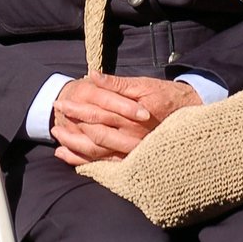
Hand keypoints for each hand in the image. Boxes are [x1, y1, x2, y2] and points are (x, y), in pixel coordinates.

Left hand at [51, 72, 201, 166]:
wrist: (190, 113)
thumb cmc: (164, 95)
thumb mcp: (142, 84)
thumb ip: (116, 83)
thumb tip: (92, 76)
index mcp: (132, 115)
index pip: (98, 113)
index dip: (77, 109)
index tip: (60, 103)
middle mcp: (133, 136)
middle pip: (95, 136)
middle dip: (71, 132)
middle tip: (53, 126)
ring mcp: (134, 150)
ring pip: (99, 155)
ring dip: (76, 150)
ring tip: (58, 143)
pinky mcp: (134, 159)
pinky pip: (108, 166)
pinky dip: (88, 164)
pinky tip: (73, 162)